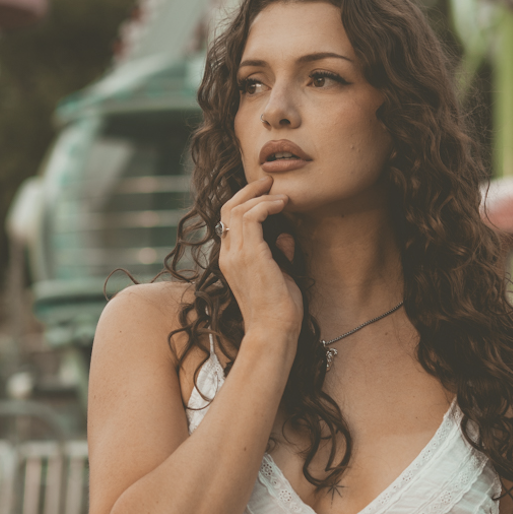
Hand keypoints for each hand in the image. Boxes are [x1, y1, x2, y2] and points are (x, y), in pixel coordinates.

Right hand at [217, 178, 302, 343]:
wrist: (274, 331)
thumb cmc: (279, 309)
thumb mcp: (279, 275)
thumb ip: (278, 254)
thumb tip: (285, 236)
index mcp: (230, 260)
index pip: (228, 221)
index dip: (245, 202)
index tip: (267, 193)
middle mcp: (228, 255)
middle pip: (228, 209)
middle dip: (249, 191)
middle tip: (270, 182)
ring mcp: (235, 255)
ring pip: (237, 209)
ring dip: (260, 196)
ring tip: (280, 194)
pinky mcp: (249, 256)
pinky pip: (251, 217)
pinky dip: (266, 205)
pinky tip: (282, 205)